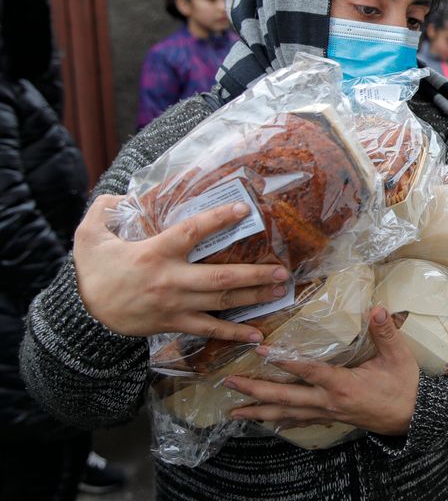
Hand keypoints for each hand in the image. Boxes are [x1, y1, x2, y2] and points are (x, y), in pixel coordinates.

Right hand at [74, 194, 288, 340]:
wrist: (84, 315)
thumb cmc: (94, 272)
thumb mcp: (90, 236)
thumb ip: (104, 209)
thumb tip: (121, 194)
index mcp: (154, 252)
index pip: (192, 232)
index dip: (218, 219)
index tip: (243, 210)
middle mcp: (171, 279)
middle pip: (220, 276)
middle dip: (254, 274)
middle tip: (281, 270)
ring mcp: (176, 304)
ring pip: (221, 301)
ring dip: (253, 297)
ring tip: (279, 291)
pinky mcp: (175, 323)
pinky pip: (209, 330)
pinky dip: (234, 334)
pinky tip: (257, 335)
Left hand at [225, 306, 419, 435]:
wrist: (412, 416)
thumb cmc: (404, 385)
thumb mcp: (399, 356)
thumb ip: (386, 332)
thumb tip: (377, 308)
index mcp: (342, 384)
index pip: (307, 371)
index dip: (284, 361)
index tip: (261, 352)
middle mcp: (329, 401)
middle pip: (285, 398)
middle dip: (255, 392)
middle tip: (229, 384)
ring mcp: (327, 413)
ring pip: (286, 414)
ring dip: (259, 411)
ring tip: (234, 411)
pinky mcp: (331, 419)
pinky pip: (300, 421)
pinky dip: (280, 421)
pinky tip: (266, 422)